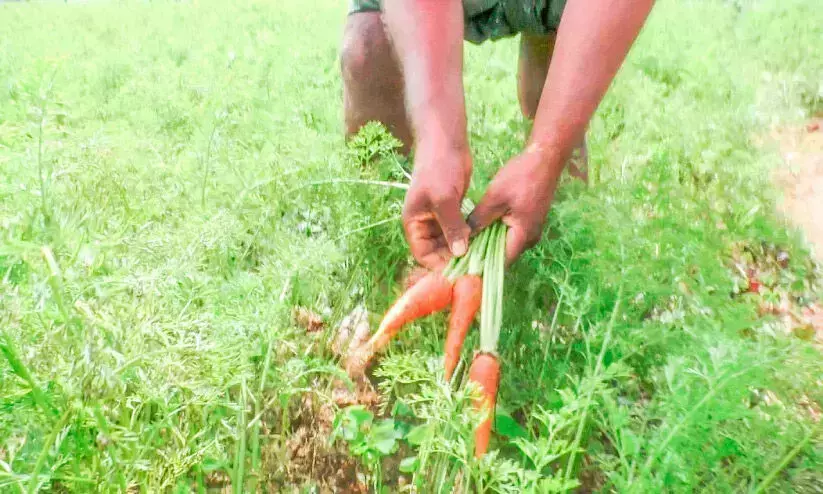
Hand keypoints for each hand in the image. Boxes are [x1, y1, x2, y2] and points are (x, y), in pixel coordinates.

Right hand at [402, 141, 471, 269]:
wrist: (446, 143)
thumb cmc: (439, 169)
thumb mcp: (444, 199)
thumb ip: (451, 226)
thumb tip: (459, 253)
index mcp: (414, 224)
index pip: (424, 255)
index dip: (439, 266)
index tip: (460, 274)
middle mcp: (424, 225)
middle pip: (437, 253)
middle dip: (453, 261)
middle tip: (475, 270)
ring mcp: (438, 219)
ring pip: (449, 245)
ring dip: (463, 252)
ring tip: (481, 261)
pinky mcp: (452, 213)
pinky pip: (459, 233)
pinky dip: (468, 239)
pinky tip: (484, 245)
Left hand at [467, 148, 560, 263]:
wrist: (544, 158)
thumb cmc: (521, 177)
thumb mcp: (495, 198)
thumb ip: (479, 220)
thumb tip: (464, 238)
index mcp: (524, 236)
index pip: (500, 262)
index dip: (481, 265)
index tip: (462, 265)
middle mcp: (530, 238)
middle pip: (502, 254)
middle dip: (482, 254)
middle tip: (459, 253)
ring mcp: (531, 230)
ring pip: (505, 243)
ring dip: (488, 243)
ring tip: (465, 242)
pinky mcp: (528, 221)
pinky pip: (509, 233)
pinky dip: (495, 232)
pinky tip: (479, 228)